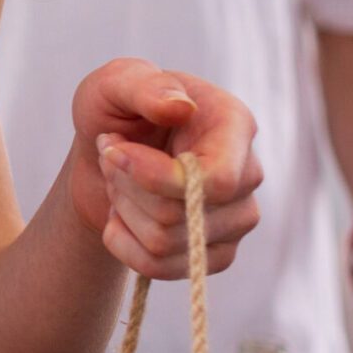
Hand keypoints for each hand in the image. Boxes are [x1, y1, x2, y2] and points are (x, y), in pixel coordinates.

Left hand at [61, 59, 264, 280]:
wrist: (105, 153)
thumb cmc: (116, 111)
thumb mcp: (116, 83)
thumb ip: (144, 85)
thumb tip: (179, 108)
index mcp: (234, 125)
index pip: (216, 179)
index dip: (158, 178)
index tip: (113, 151)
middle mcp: (247, 175)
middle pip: (181, 215)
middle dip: (125, 187)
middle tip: (109, 156)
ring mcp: (237, 219)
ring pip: (165, 244)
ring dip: (122, 211)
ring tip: (117, 180)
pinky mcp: (215, 253)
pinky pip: (159, 268)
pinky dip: (122, 243)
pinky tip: (122, 214)